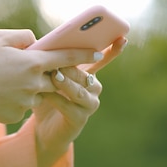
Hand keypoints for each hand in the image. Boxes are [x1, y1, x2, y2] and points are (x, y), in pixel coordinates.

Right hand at [0, 29, 100, 137]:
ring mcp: (25, 102)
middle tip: (42, 69)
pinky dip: (14, 98)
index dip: (84, 54)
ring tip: (4, 79)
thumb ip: (24, 36)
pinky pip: (22, 105)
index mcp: (32, 62)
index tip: (98, 53)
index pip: (66, 57)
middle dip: (53, 74)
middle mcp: (33, 84)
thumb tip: (36, 42)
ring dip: (30, 86)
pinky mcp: (14, 115)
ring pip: (37, 92)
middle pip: (55, 79)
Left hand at [33, 37, 127, 166]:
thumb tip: (45, 44)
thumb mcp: (50, 77)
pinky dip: (55, 98)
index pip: (102, 60)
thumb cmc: (47, 96)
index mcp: (89, 74)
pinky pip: (68, 106)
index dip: (113, 50)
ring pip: (79, 91)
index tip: (122, 38)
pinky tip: (44, 94)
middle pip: (86, 75)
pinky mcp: (80, 119)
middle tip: (57, 62)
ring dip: (66, 83)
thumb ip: (53, 63)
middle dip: (72, 67)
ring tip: (54, 76)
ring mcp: (89, 104)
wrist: (44, 128)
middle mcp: (94, 88)